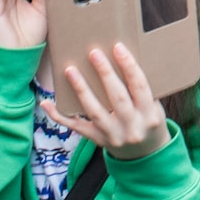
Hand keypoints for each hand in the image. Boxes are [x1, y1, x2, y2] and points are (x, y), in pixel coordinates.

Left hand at [61, 43, 171, 160]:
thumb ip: (140, 89)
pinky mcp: (97, 140)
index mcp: (149, 115)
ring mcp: (113, 135)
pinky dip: (59, 116)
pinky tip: (46, 103)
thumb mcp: (154, 107)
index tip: (117, 47)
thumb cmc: (148, 120)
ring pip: (94, 111)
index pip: (139, 86)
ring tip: (70, 70)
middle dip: (105, 73)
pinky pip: (76, 127)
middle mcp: (132, 126)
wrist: (145, 153)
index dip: (128, 66)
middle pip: (117, 97)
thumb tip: (121, 59)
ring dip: (81, 89)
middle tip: (93, 53)